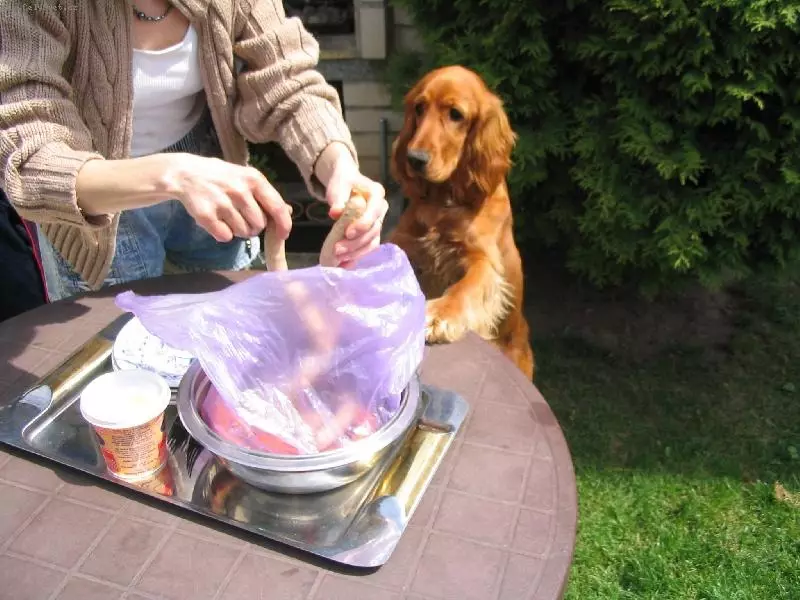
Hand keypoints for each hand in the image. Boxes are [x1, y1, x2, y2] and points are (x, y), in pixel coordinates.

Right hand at [165, 153, 291, 242]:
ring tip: (227, 216)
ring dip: (237, 230)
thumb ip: (265, 195)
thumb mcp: (245, 178)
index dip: (283, 225)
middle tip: (241, 217)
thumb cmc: (221, 177)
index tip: (283, 235)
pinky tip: (216, 221)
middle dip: (253, 226)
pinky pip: (225, 237)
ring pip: (243, 233)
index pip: (277, 207)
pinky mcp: (206, 215)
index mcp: (254, 179)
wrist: (185, 173)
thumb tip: (288, 212)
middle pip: (259, 225)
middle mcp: (240, 190)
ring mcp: (222, 203)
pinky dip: (222, 234)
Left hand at [324, 153, 387, 264]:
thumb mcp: (338, 186)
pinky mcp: (371, 233)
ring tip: (338, 258)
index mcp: (376, 193)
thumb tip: (335, 212)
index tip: (347, 232)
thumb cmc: (343, 182)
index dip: (363, 224)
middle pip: (373, 230)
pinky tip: (344, 264)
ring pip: (372, 241)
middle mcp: (381, 209)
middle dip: (356, 243)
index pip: (374, 211)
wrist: (346, 182)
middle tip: (337, 250)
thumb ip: (338, 198)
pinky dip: (356, 256)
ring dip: (356, 252)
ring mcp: (378, 222)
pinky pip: (367, 247)